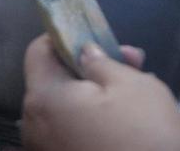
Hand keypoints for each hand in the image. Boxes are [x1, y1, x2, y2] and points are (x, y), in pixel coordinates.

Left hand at [21, 35, 179, 150]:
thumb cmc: (147, 136)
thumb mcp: (134, 86)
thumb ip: (102, 61)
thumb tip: (85, 51)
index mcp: (42, 98)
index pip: (38, 52)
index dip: (66, 39)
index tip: (97, 39)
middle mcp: (32, 125)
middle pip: (53, 81)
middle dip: (89, 68)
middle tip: (132, 63)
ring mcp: (44, 149)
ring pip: (64, 108)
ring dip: (93, 95)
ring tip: (134, 91)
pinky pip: (70, 131)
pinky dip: (91, 121)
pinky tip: (123, 121)